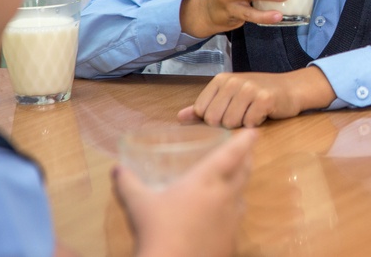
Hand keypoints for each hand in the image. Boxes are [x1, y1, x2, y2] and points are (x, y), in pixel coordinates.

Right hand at [113, 129, 256, 256]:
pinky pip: (237, 220)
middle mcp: (225, 196)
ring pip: (242, 196)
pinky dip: (232, 212)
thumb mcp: (139, 205)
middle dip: (247, 159)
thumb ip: (128, 184)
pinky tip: (222, 216)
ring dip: (240, 185)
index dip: (244, 140)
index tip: (253, 131)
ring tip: (233, 182)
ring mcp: (231, 219)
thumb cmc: (156, 231)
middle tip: (246, 152)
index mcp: (206, 181)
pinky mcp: (232, 240)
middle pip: (244, 172)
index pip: (232, 154)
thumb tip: (116, 168)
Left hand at [177, 67, 335, 127]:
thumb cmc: (257, 95)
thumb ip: (205, 107)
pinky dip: (255, 124)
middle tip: (241, 114)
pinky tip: (261, 114)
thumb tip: (180, 117)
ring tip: (251, 113)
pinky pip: (249, 123)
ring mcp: (249, 88)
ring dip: (242, 124)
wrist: (290, 89)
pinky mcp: (264, 99)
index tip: (228, 112)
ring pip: (231, 123)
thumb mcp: (229, 97)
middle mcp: (233, 81)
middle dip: (227, 123)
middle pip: (214, 119)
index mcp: (221, 80)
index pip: (201, 111)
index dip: (213, 119)